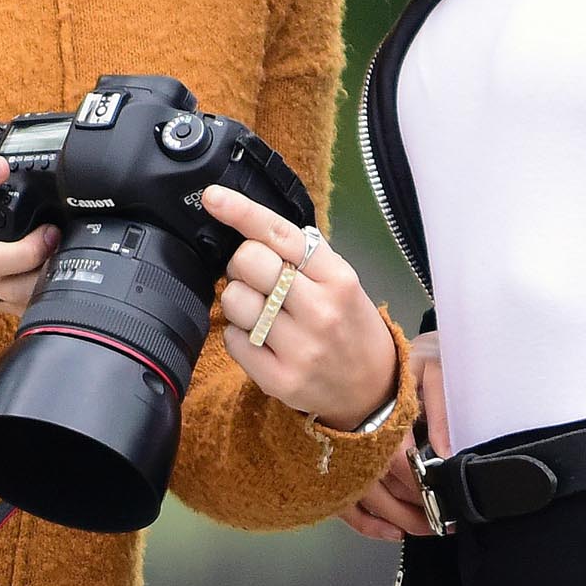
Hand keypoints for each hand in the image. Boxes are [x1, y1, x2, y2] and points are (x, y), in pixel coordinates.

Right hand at [0, 155, 58, 313]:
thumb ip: (9, 172)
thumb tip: (57, 148)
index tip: (0, 166)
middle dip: (24, 252)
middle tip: (52, 235)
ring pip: (9, 290)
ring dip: (41, 278)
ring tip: (61, 260)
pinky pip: (22, 306)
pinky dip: (43, 297)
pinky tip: (58, 283)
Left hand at [203, 184, 400, 429]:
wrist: (372, 388)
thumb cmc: (349, 324)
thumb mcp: (341, 280)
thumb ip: (302, 255)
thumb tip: (247, 227)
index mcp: (337, 277)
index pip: (280, 233)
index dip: (241, 211)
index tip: (212, 198)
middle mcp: (320, 310)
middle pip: (248, 261)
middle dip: (242, 265)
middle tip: (259, 280)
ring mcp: (300, 348)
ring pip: (234, 300)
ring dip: (239, 301)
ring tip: (263, 313)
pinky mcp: (280, 379)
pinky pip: (232, 338)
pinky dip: (240, 335)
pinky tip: (264, 340)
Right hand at [342, 339, 445, 542]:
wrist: (375, 340)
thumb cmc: (410, 355)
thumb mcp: (435, 368)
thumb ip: (441, 409)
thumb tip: (447, 454)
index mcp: (381, 413)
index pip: (400, 462)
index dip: (422, 487)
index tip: (442, 504)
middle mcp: (357, 435)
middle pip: (380, 487)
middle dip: (410, 511)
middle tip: (438, 525)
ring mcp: (342, 449)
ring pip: (362, 498)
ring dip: (391, 521)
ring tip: (420, 530)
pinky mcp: (334, 459)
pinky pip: (344, 500)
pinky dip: (365, 521)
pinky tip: (387, 531)